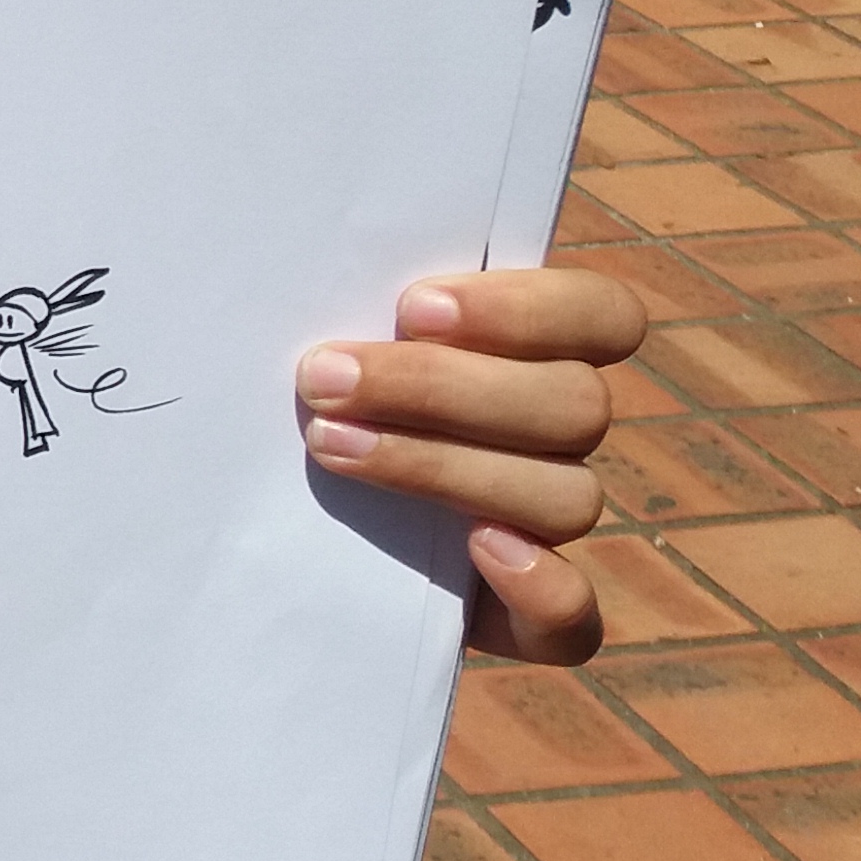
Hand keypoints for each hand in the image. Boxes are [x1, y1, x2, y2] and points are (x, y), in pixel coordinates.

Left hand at [294, 268, 645, 662]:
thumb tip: (297, 243)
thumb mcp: (324, 331)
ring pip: (566, 496)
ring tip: (331, 445)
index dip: (527, 309)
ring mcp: (543, 525)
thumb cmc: (296, 389)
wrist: (258, 517)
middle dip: (440, 387)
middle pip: (573, 405)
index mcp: (534, 351)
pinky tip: (478, 549)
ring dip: (445, 467)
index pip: (602, 316)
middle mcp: (554, 436)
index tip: (412, 306)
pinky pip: (574, 618)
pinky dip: (543, 588)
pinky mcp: (521, 615)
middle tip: (323, 378)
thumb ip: (350, 295)